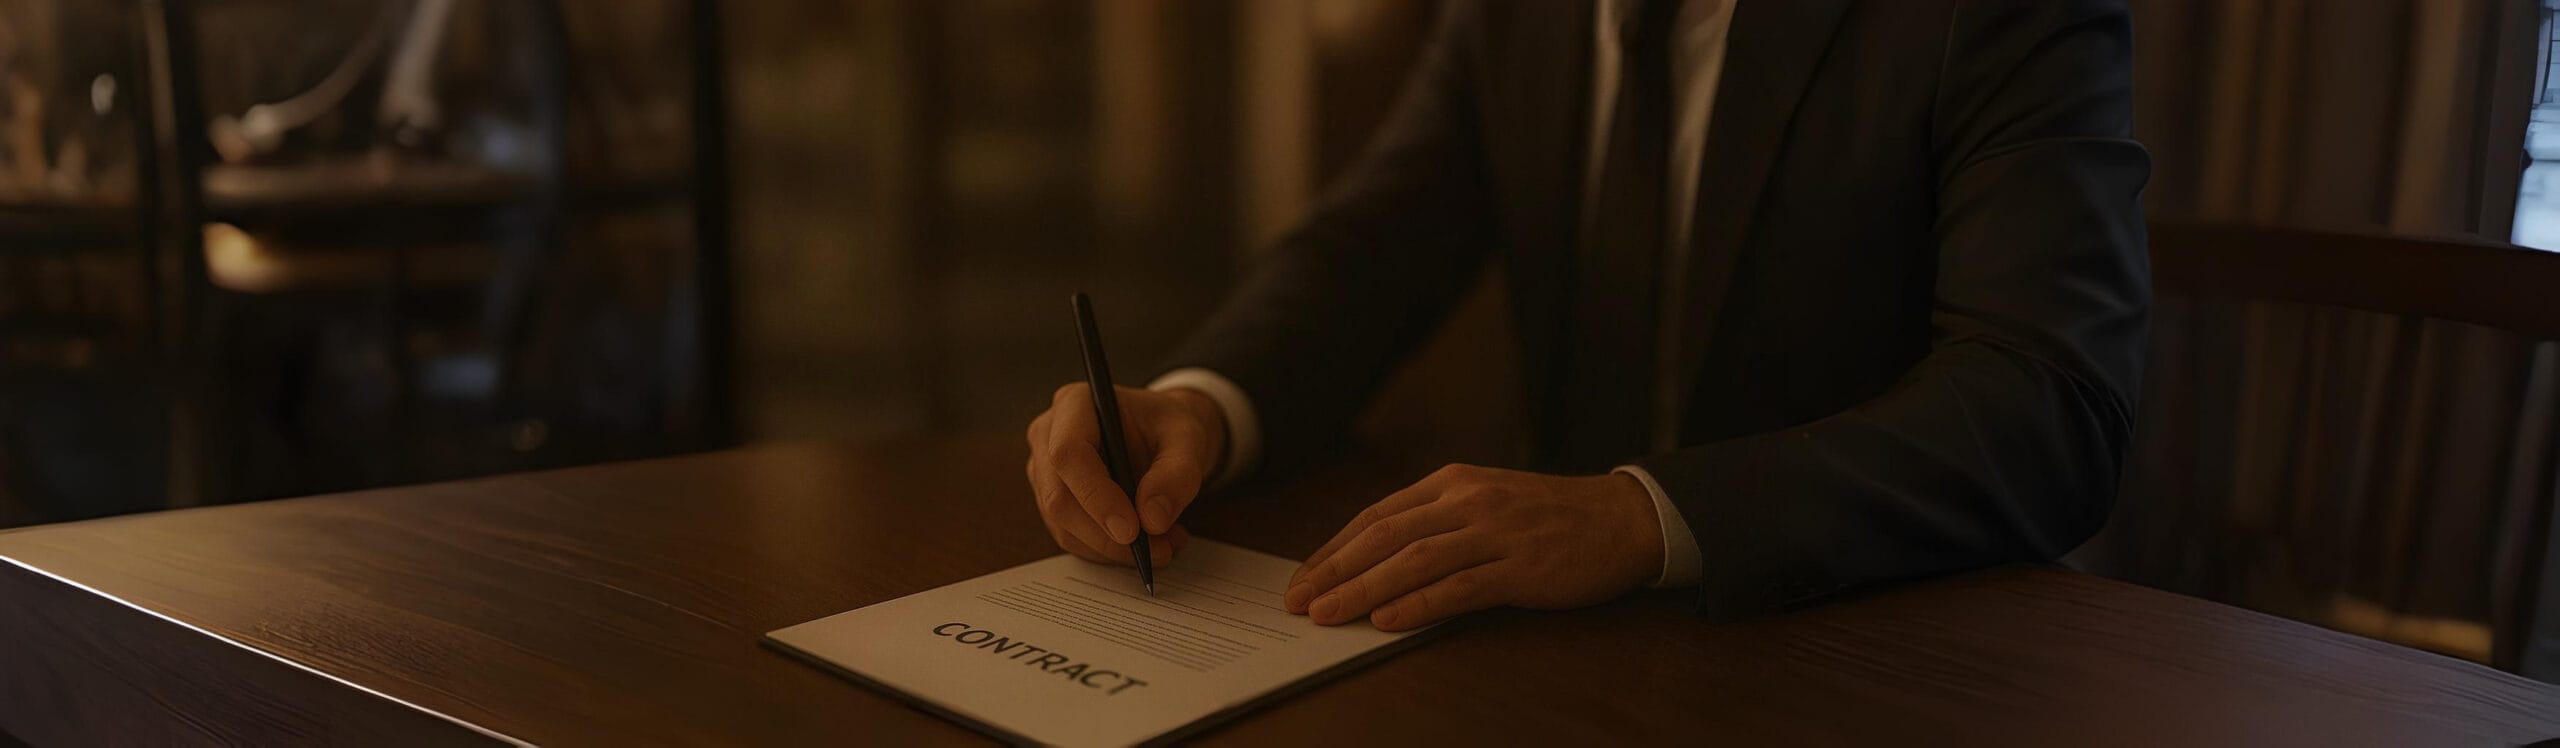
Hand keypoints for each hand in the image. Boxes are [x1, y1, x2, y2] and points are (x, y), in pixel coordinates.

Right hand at [1025, 383, 1226, 566]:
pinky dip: (1110, 551)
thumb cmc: (1169, 428)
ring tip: (1164, 545)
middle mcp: (1049, 436)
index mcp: (1075, 404)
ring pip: (1063, 525)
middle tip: (1157, 549)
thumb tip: (1152, 519)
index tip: (1132, 530)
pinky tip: (1148, 544)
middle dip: (1106, 535)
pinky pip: (1072, 538)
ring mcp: (1045, 472)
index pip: (1068, 453)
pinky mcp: (1054, 501)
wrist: (1164, 436)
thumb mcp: (1188, 441)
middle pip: (1059, 497)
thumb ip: (1176, 475)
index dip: (1096, 496)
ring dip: (1113, 548)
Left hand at [1283, 465, 1662, 630]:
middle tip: (1299, 600)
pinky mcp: (1521, 568)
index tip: (1303, 577)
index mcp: (1452, 483)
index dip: (1334, 549)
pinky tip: (1388, 619)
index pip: (1377, 516)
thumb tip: (1375, 558)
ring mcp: (1495, 533)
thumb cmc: (1549, 515)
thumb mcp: (1485, 501)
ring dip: (1363, 589)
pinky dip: (1419, 603)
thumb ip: (1436, 522)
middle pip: (1385, 537)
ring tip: (1328, 614)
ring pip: (1414, 561)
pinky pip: (1460, 588)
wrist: (1623, 518)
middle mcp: (1467, 502)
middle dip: (1335, 571)